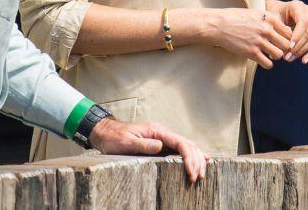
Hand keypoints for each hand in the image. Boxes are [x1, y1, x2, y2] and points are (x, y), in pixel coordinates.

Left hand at [89, 118, 208, 182]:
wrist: (105, 132)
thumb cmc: (114, 137)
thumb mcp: (127, 141)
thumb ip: (144, 144)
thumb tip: (160, 146)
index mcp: (157, 131)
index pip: (180, 143)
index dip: (189, 157)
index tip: (192, 172)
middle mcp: (163, 133)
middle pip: (188, 144)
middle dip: (196, 161)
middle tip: (199, 178)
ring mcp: (163, 138)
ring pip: (187, 147)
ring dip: (196, 159)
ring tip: (202, 174)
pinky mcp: (160, 145)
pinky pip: (179, 150)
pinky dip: (190, 156)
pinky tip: (199, 161)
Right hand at [194, 8, 294, 68]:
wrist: (219, 25)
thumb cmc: (237, 18)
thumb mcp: (256, 13)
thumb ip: (270, 20)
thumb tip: (284, 29)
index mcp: (269, 18)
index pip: (289, 32)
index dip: (288, 38)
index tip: (282, 41)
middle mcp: (266, 29)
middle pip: (287, 44)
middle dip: (284, 48)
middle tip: (278, 49)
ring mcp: (259, 41)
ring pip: (279, 55)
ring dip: (275, 56)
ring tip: (269, 54)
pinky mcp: (251, 52)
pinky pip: (268, 64)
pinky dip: (267, 64)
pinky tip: (262, 59)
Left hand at [265, 0, 307, 63]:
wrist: (275, 12)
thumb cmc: (272, 15)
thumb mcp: (271, 20)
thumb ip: (276, 31)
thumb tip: (282, 48)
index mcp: (297, 6)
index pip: (303, 22)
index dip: (297, 36)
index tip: (289, 47)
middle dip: (298, 46)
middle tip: (286, 57)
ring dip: (303, 51)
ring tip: (290, 59)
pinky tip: (304, 60)